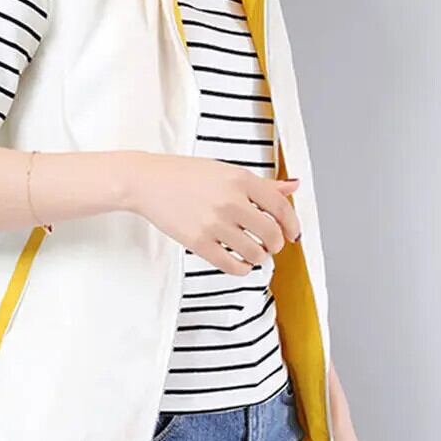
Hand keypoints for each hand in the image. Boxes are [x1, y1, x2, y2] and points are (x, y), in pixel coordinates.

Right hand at [126, 152, 301, 274]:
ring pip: (255, 253)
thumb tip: (294, 187)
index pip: (281, 207)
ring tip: (253, 252)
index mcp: (240, 178)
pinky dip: (242, 268)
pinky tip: (239, 262)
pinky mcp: (197, 242)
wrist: (147, 182)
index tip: (292, 234)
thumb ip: (262, 183)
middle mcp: (230, 200)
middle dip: (276, 244)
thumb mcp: (227, 171)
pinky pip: (232, 266)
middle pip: (271, 233)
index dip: (292, 225)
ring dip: (259, 257)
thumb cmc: (186, 175)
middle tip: (270, 245)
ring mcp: (214, 222)